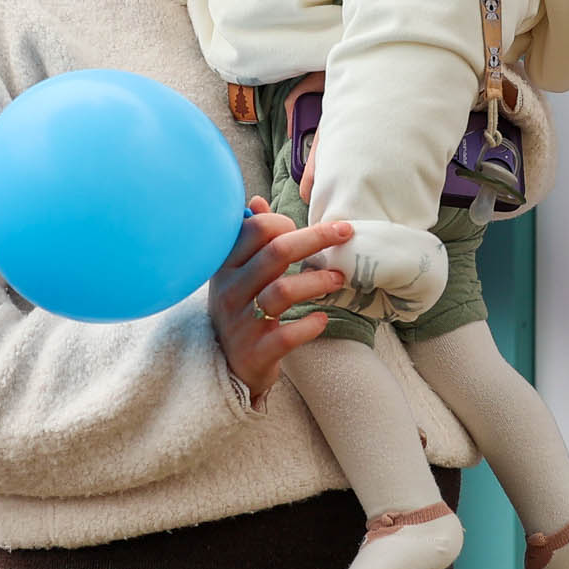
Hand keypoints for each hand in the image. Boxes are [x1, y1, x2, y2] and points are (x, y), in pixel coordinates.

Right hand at [209, 197, 351, 403]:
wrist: (223, 367)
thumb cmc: (238, 310)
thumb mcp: (236, 273)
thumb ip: (249, 238)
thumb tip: (257, 201)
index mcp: (226, 265)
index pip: (256, 229)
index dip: (286, 222)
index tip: (308, 231)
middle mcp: (231, 290)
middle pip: (276, 252)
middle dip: (316, 238)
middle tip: (345, 234)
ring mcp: (242, 322)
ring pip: (282, 291)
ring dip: (317, 281)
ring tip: (338, 278)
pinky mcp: (256, 352)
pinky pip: (286, 335)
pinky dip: (309, 325)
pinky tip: (322, 319)